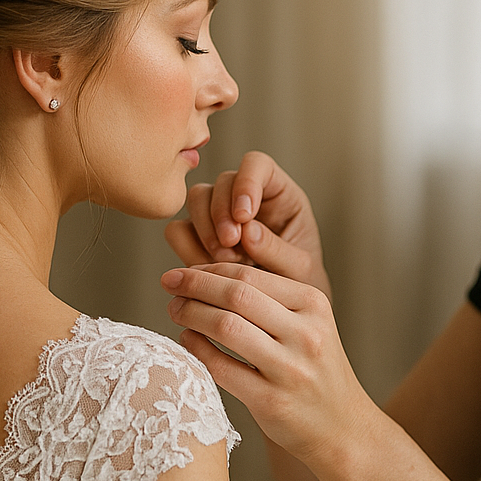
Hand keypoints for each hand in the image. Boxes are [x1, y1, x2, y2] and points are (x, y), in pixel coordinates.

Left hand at [163, 262, 374, 467]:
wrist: (342, 428)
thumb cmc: (314, 370)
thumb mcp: (309, 325)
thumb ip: (270, 300)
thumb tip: (208, 274)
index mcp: (314, 305)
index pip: (250, 275)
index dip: (208, 270)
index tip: (183, 271)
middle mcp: (306, 333)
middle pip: (236, 294)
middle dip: (194, 285)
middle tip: (169, 284)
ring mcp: (290, 369)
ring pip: (226, 326)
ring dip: (191, 314)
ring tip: (175, 310)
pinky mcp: (271, 401)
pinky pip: (221, 367)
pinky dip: (197, 349)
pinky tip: (186, 341)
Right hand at [165, 152, 332, 300]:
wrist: (282, 315)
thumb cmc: (301, 285)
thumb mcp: (302, 270)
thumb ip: (279, 250)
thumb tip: (248, 232)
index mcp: (279, 194)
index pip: (256, 165)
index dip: (245, 182)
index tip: (244, 216)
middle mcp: (245, 198)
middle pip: (220, 182)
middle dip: (220, 213)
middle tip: (230, 246)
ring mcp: (218, 216)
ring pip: (195, 200)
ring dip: (204, 230)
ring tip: (224, 263)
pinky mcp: (197, 238)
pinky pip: (178, 231)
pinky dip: (188, 250)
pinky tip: (210, 271)